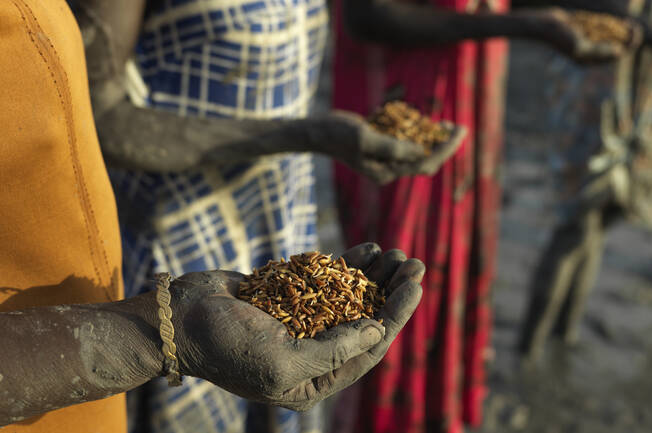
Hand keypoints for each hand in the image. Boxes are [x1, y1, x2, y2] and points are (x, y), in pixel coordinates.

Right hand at [167, 243, 423, 410]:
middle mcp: (313, 353)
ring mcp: (301, 323)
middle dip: (390, 292)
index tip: (415, 285)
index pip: (369, 348)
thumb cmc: (225, 346)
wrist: (178, 318)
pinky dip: (347, 266)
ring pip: (350, 299)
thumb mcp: (282, 361)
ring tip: (395, 252)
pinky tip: (367, 249)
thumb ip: (334, 349)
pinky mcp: (289, 298)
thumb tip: (379, 331)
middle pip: (365, 321)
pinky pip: (327, 282)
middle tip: (412, 263)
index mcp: (315, 379)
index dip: (396, 315)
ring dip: (373, 276)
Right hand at [324, 111, 460, 183]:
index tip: (459, 131)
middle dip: (443, 144)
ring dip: (430, 136)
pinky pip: (405, 140)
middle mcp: (389, 168)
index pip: (424, 163)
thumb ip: (392, 146)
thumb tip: (421, 150)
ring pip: (417, 149)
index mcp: (387, 172)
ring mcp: (385, 158)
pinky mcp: (381, 146)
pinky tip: (417, 117)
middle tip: (458, 126)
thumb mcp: (364, 138)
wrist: (316, 131)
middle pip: (424, 158)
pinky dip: (413, 129)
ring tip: (444, 123)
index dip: (445, 148)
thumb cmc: (337, 134)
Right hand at [537, 8, 640, 63]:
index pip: (615, 55)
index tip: (636, 32)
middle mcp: (589, 52)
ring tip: (619, 22)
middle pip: (615, 45)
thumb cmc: (560, 36)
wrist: (544, 25)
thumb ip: (600, 50)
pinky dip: (603, 22)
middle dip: (626, 36)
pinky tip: (604, 19)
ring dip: (615, 28)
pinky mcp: (583, 29)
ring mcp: (587, 40)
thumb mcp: (581, 46)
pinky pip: (599, 26)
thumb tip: (619, 53)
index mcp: (590, 60)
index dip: (629, 45)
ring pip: (608, 35)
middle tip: (634, 25)